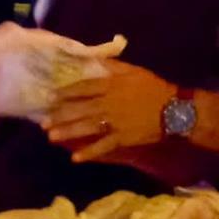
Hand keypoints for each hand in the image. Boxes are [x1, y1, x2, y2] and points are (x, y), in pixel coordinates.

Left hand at [44, 60, 173, 162]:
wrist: (174, 109)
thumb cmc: (154, 88)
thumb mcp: (134, 71)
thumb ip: (113, 67)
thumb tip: (95, 61)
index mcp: (110, 85)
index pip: (82, 88)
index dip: (65, 93)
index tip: (51, 97)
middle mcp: (108, 103)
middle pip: (79, 109)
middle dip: (60, 115)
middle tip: (44, 122)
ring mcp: (114, 122)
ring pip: (86, 127)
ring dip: (68, 132)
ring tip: (52, 137)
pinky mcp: (122, 137)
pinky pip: (102, 146)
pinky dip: (89, 153)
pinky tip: (75, 158)